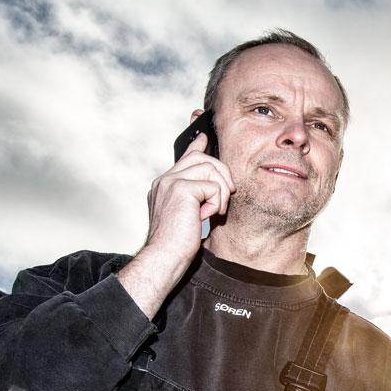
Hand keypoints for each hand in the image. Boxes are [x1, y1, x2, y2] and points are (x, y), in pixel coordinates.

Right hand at [117, 132, 233, 317]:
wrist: (164, 257)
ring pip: (211, 168)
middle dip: (222, 174)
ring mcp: (170, 182)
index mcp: (164, 184)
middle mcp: (165, 179)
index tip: (203, 132)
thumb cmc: (177, 244)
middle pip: (203, 158)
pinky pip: (214, 186)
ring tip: (213, 211)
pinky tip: (206, 216)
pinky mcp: (181, 189)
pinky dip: (217, 203)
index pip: (184, 156)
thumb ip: (197, 198)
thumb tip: (214, 186)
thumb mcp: (189, 215)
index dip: (196, 144)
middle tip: (226, 196)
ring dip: (221, 192)